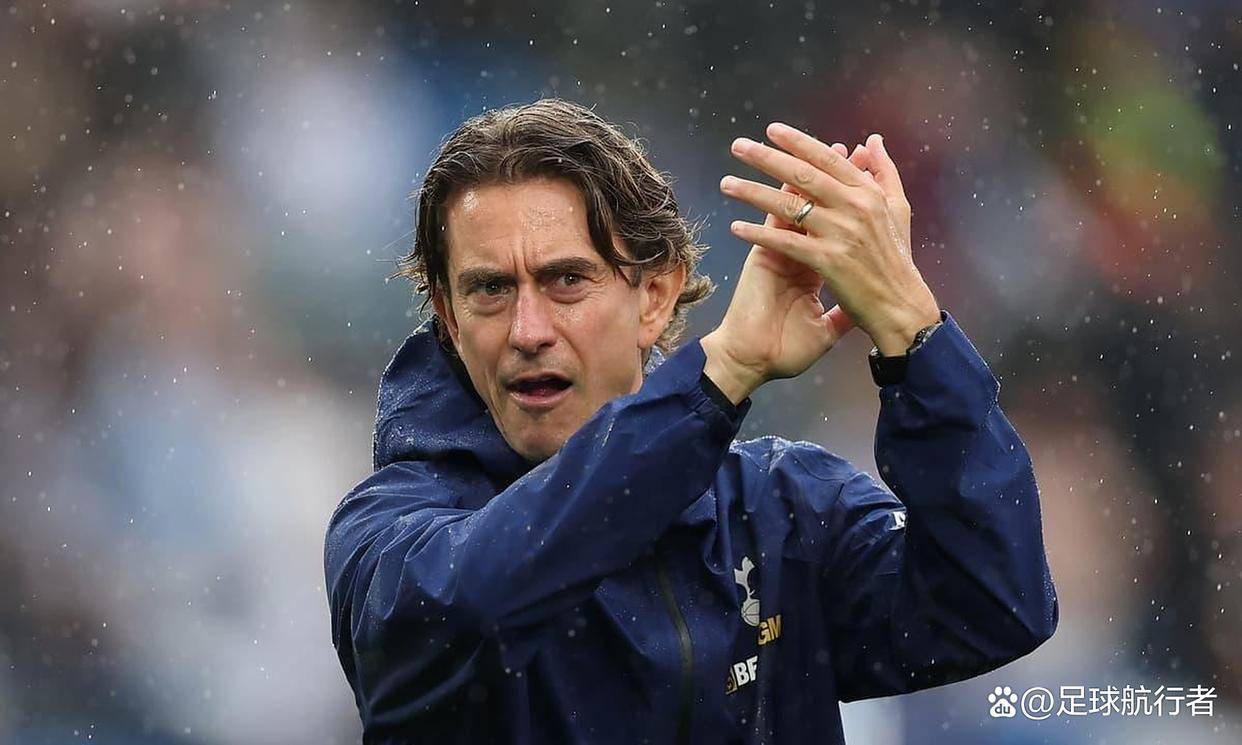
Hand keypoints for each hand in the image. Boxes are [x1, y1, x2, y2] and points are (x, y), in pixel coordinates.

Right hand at [701, 144, 869, 403]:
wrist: (755, 362)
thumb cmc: (787, 350)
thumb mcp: (828, 331)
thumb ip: (845, 314)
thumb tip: (865, 308)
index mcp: (815, 266)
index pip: (835, 227)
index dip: (850, 204)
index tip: (867, 180)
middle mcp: (798, 254)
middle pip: (815, 209)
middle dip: (831, 179)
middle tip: (844, 148)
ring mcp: (778, 253)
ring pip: (790, 208)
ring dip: (798, 177)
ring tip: (814, 152)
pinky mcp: (762, 256)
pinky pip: (770, 224)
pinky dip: (777, 202)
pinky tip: (786, 178)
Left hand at [719, 123, 938, 356]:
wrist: (900, 306)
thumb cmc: (897, 259)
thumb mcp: (898, 209)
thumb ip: (884, 171)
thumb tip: (872, 140)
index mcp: (868, 193)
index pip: (826, 159)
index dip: (798, 142)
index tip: (771, 131)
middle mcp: (855, 207)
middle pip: (803, 175)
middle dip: (767, 158)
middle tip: (738, 146)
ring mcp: (841, 233)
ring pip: (788, 206)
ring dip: (753, 193)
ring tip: (726, 184)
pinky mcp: (829, 260)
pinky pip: (785, 242)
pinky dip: (759, 234)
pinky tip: (735, 228)